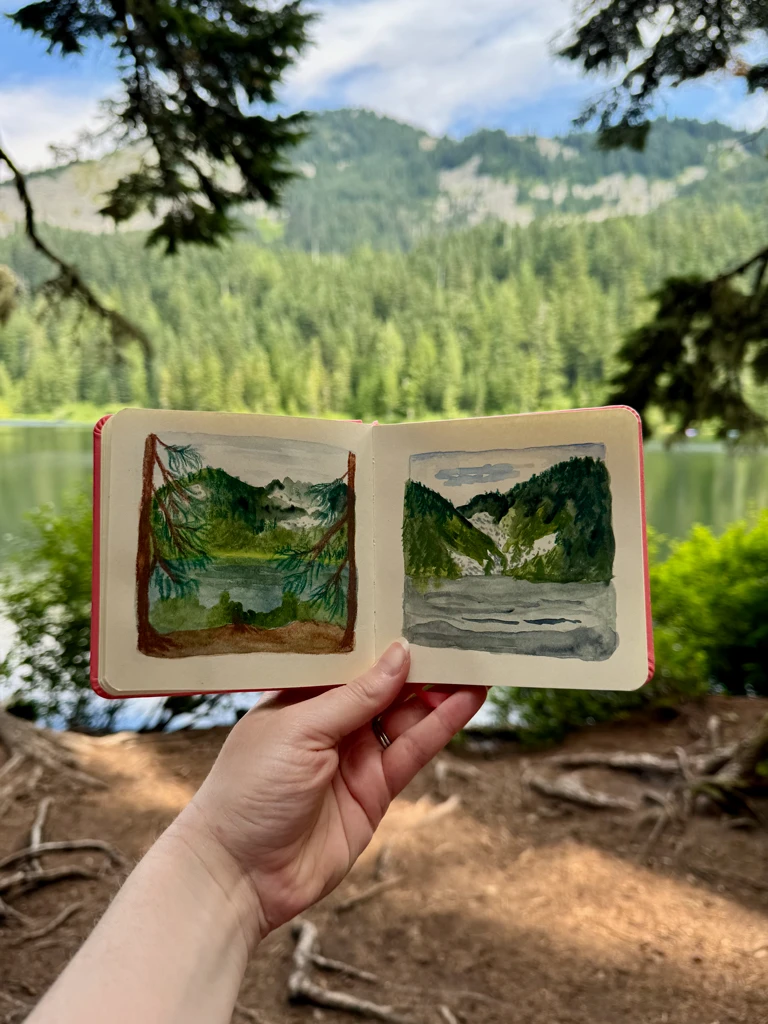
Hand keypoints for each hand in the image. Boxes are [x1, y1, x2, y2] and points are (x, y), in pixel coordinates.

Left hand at [171, 640, 485, 948]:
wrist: (239, 875)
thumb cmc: (249, 790)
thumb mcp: (299, 729)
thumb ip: (354, 696)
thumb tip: (400, 652)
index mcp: (300, 697)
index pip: (350, 660)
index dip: (383, 639)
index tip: (419, 613)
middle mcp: (330, 723)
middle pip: (384, 687)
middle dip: (419, 664)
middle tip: (460, 635)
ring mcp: (354, 757)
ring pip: (406, 716)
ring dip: (440, 691)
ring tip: (476, 662)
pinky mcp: (375, 791)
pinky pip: (413, 751)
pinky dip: (441, 726)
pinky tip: (466, 701)